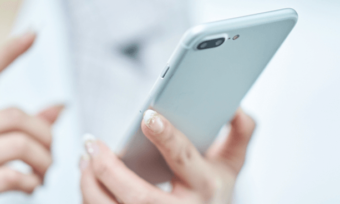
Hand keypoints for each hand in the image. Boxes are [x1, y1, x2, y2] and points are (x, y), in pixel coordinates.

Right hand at [0, 32, 63, 192]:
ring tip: (43, 173)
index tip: (34, 34)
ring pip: (21, 144)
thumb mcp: (1, 139)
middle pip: (17, 116)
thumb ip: (28, 123)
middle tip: (52, 154)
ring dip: (43, 162)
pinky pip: (14, 175)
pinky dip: (31, 182)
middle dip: (45, 136)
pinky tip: (30, 185)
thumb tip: (62, 106)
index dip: (10, 51)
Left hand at [80, 109, 254, 203]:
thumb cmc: (214, 190)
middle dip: (108, 169)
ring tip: (84, 159)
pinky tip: (88, 178)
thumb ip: (240, 132)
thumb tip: (235, 107)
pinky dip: (92, 197)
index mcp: (205, 186)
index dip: (166, 136)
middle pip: (138, 196)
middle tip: (91, 144)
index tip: (148, 115)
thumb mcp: (233, 162)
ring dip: (91, 185)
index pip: (183, 158)